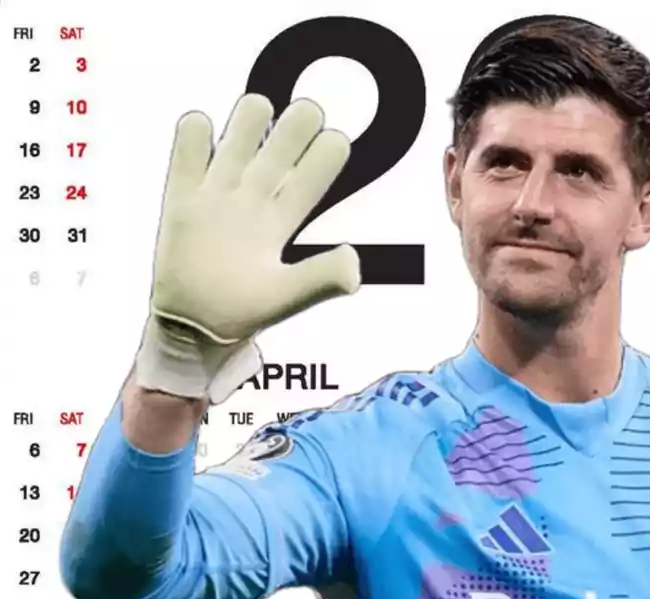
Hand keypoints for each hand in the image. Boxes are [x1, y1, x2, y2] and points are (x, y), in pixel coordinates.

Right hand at [136, 93, 359, 402]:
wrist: (192, 328)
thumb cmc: (240, 313)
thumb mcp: (287, 298)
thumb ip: (321, 280)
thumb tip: (354, 264)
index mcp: (281, 224)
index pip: (309, 181)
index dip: (324, 158)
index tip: (337, 140)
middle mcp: (253, 204)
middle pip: (277, 153)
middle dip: (294, 129)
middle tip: (308, 111)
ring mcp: (217, 199)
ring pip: (236, 145)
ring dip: (247, 121)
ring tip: (259, 107)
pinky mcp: (181, 201)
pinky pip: (186, 159)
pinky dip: (191, 137)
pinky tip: (201, 126)